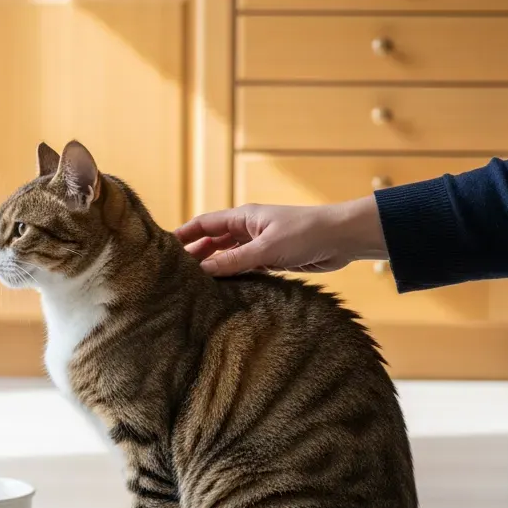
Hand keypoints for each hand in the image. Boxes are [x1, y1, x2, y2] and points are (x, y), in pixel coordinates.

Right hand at [174, 196, 387, 276]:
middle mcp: (248, 229)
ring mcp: (260, 245)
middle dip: (195, 255)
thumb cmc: (307, 233)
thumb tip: (203, 270)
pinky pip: (245, 269)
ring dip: (214, 268)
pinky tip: (223, 290)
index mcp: (243, 217)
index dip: (184, 235)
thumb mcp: (267, 249)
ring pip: (228, 257)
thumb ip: (235, 261)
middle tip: (176, 275)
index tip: (165, 250)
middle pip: (213, 242)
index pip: (204, 223)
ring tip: (195, 286)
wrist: (343, 238)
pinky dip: (233, 277)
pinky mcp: (272, 260)